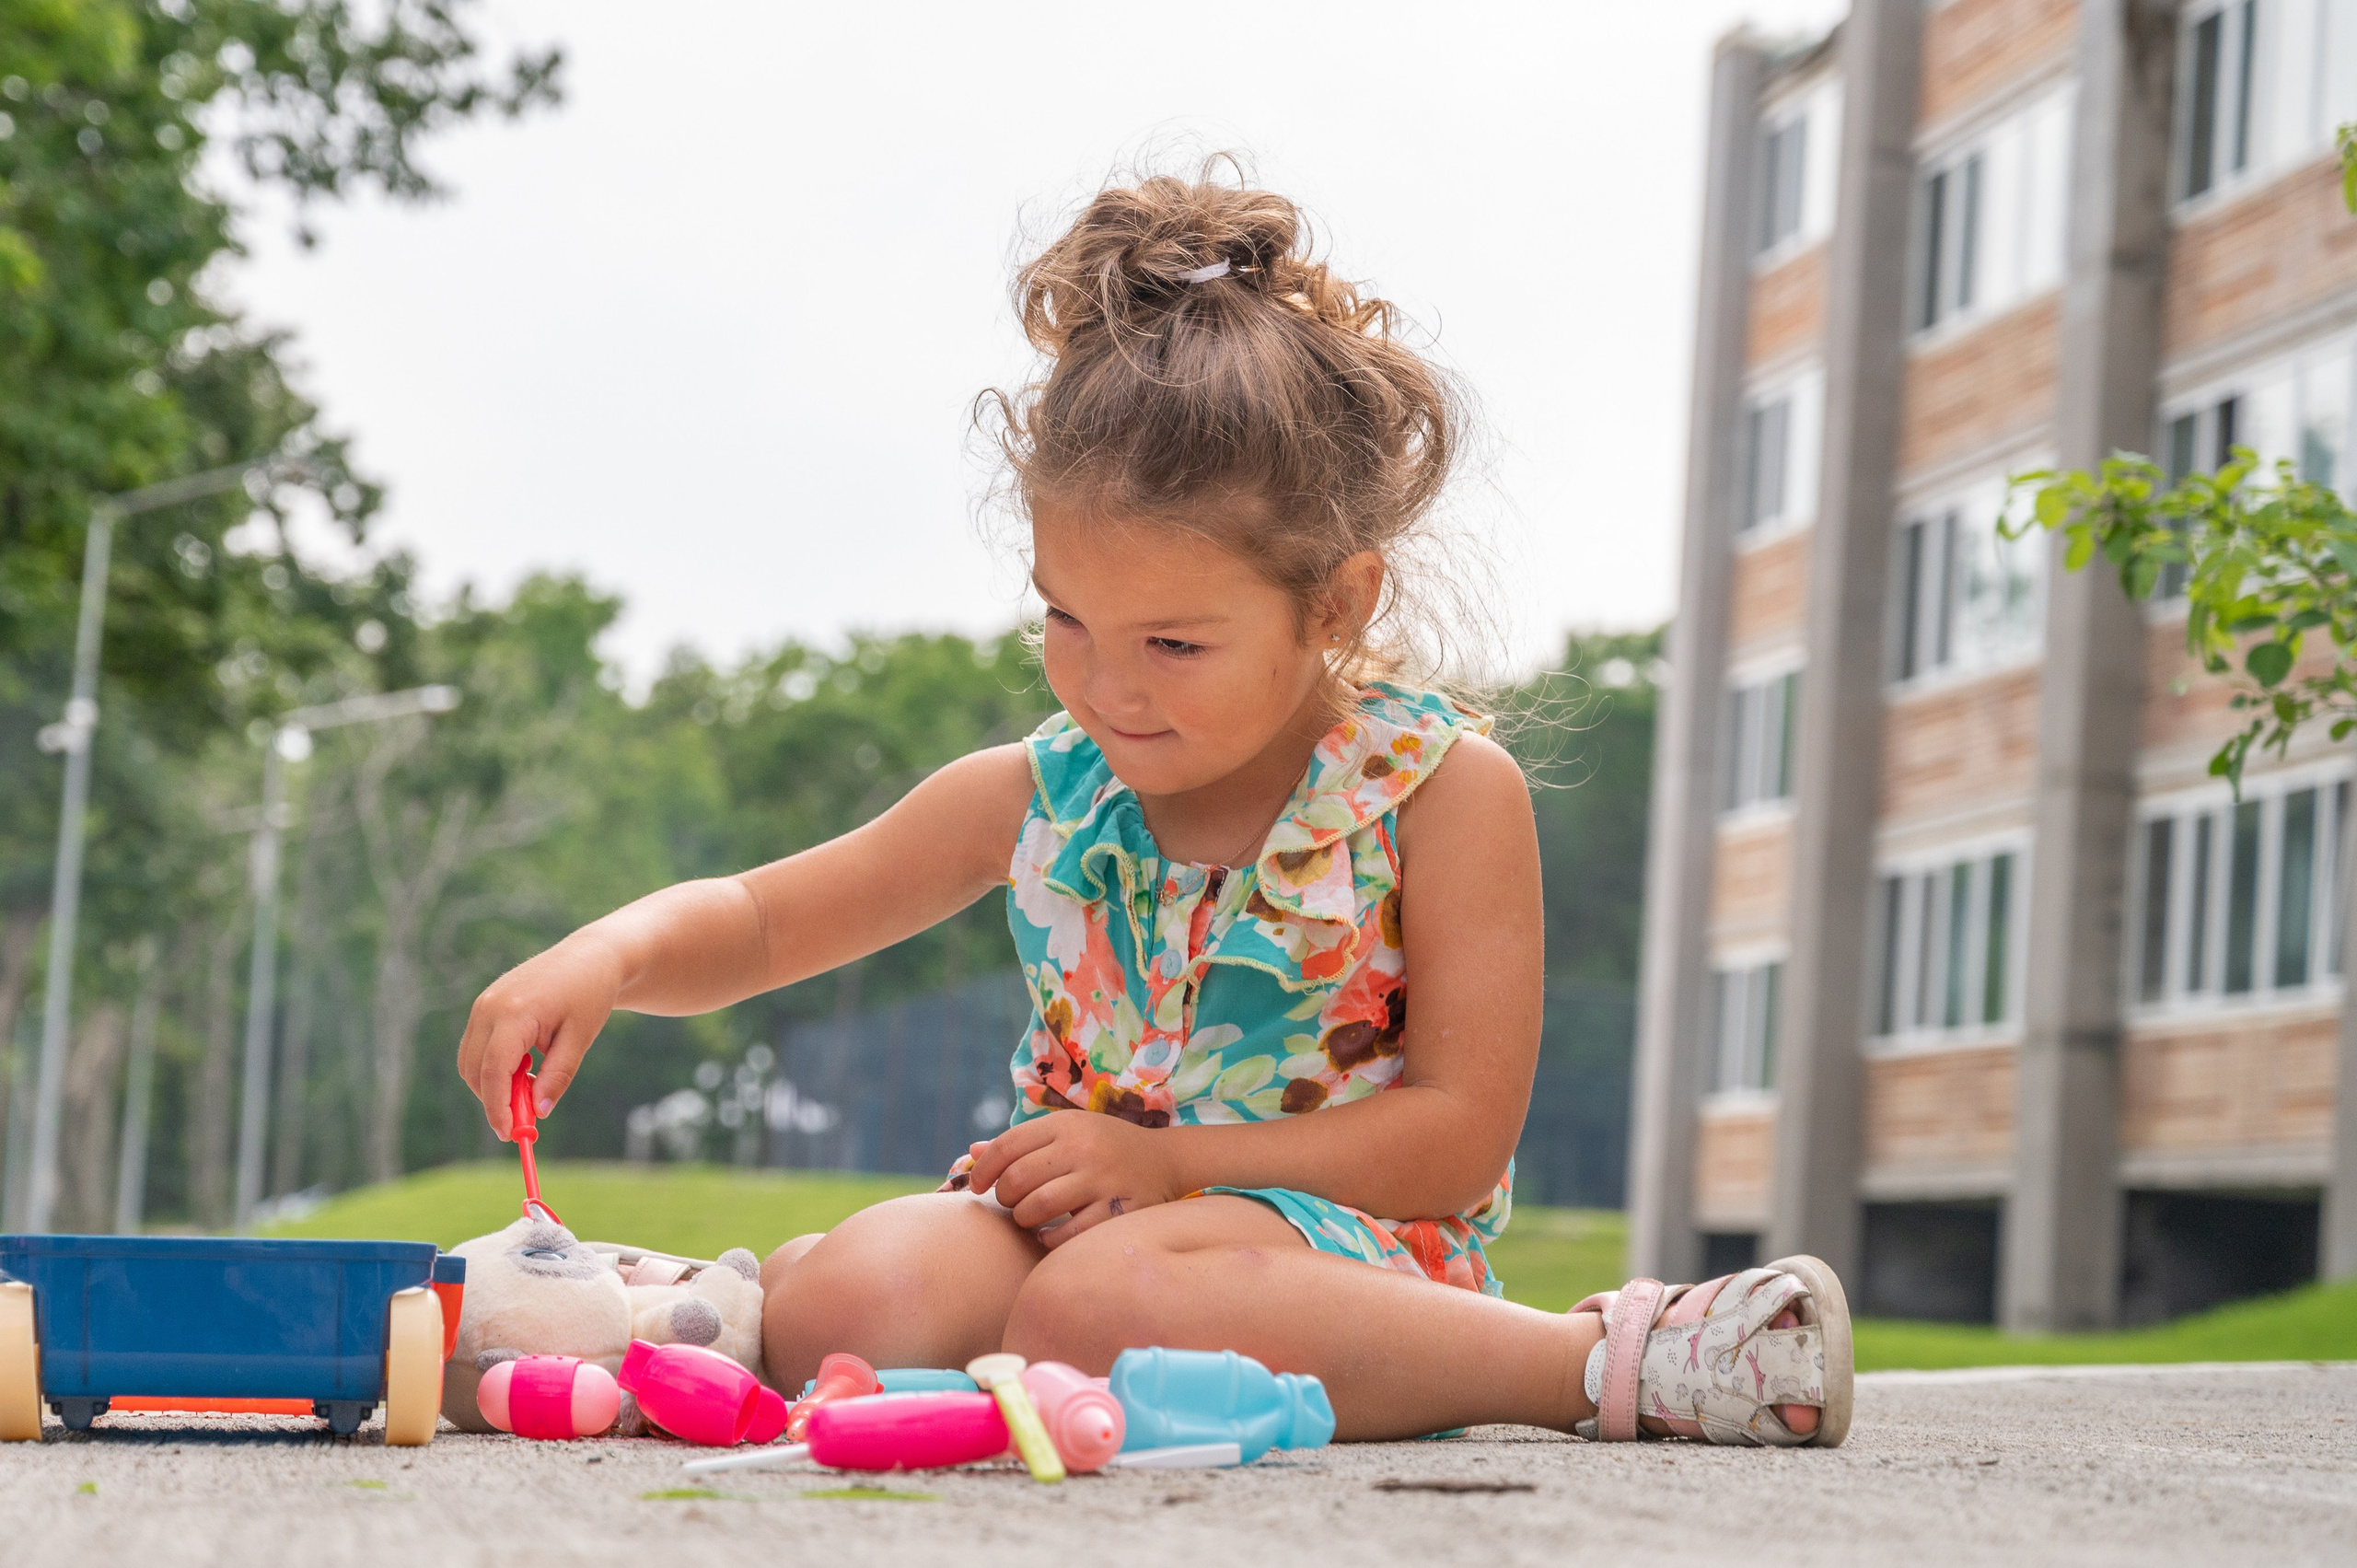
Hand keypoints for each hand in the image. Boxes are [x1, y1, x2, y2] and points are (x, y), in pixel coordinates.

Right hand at [455, 933, 625, 1138]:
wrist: (590, 956)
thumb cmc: (590, 994)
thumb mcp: (580, 1038)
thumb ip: (557, 1077)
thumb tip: (537, 1114)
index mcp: (514, 1013)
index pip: (493, 1071)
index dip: (497, 1107)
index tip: (509, 1134)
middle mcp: (489, 1006)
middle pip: (475, 1070)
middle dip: (494, 1100)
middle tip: (525, 1119)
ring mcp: (483, 1003)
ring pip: (471, 1061)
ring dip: (493, 1084)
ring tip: (533, 1083)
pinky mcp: (485, 1004)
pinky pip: (477, 1047)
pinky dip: (494, 1066)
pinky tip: (526, 1066)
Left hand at [962, 1112, 1186, 1248]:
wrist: (1167, 1161)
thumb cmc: (1105, 1147)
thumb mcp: (1069, 1131)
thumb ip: (1023, 1142)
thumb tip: (972, 1152)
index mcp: (1067, 1124)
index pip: (1007, 1145)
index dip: (983, 1170)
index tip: (980, 1186)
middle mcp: (1084, 1147)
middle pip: (1017, 1178)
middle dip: (1005, 1197)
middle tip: (1011, 1204)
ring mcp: (1103, 1179)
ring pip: (1038, 1207)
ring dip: (1024, 1219)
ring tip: (1030, 1219)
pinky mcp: (1120, 1209)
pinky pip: (1068, 1234)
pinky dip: (1050, 1240)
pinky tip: (1049, 1236)